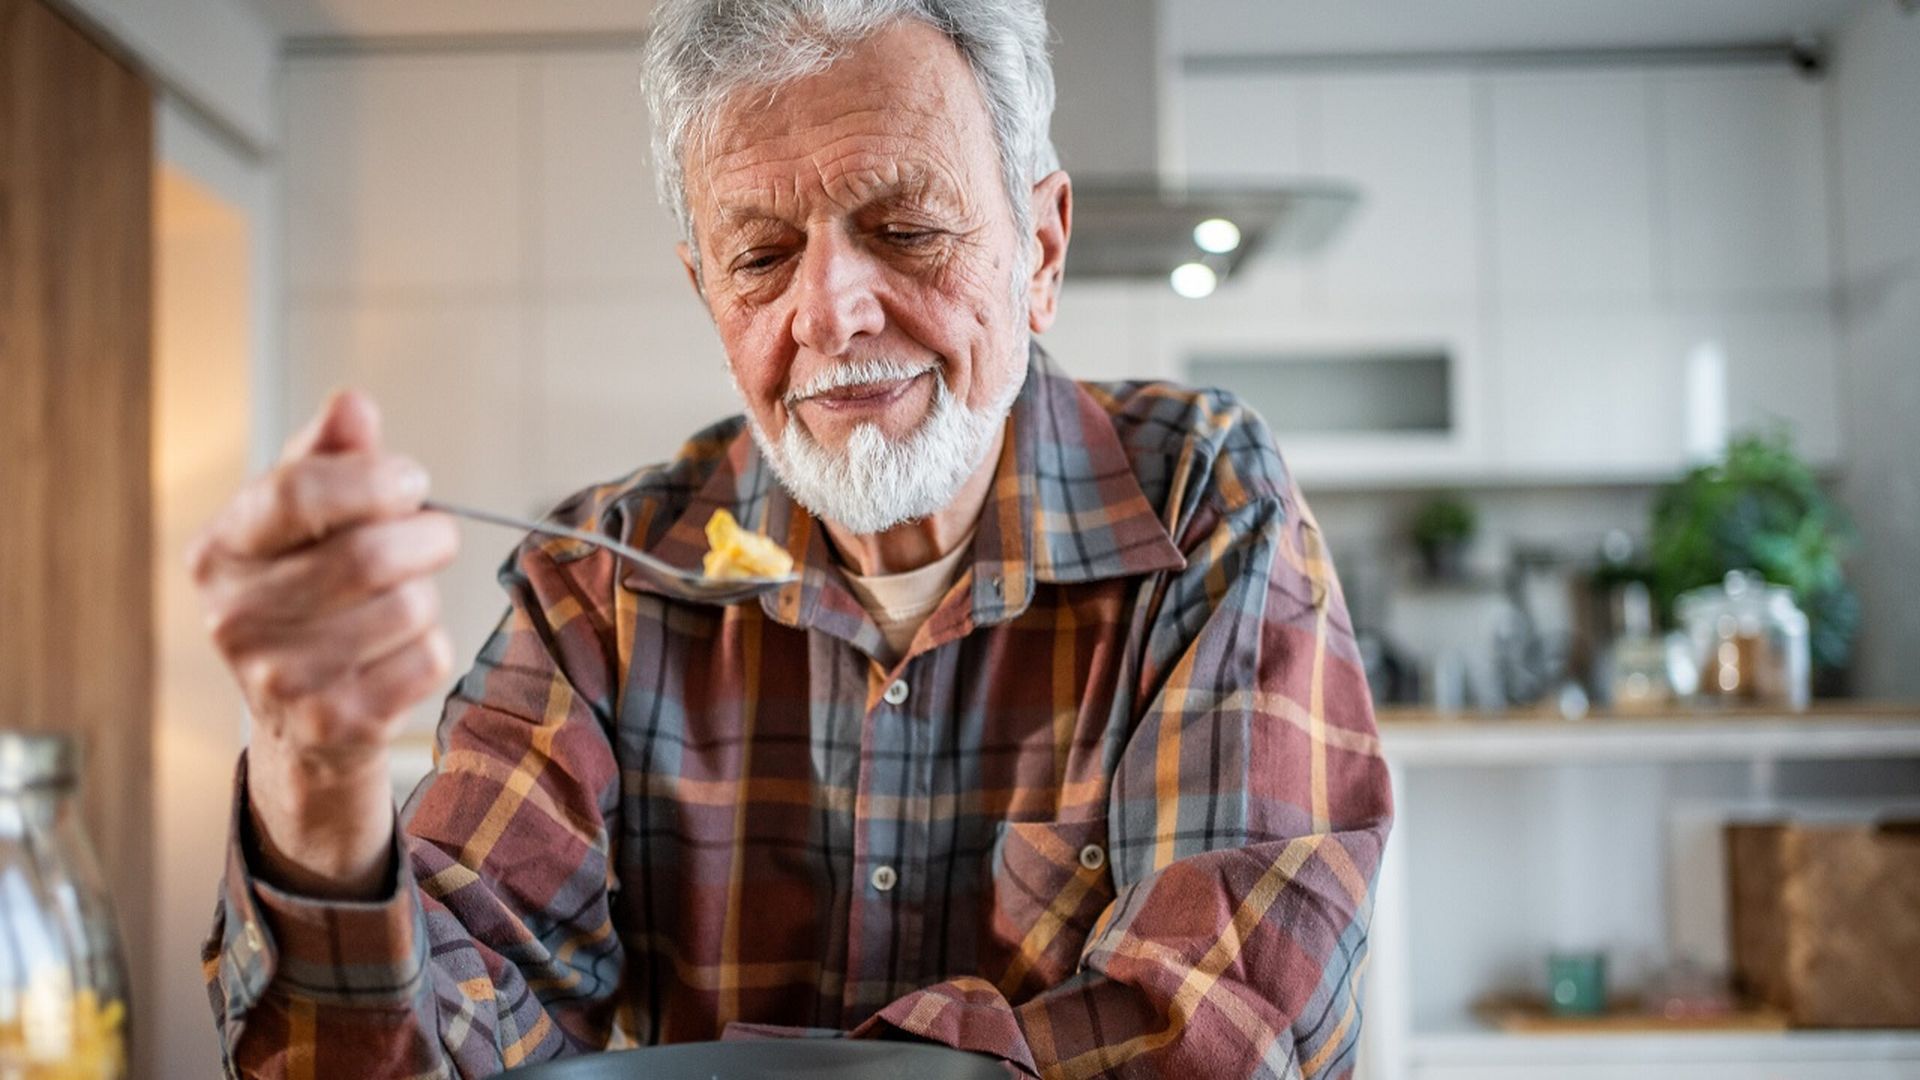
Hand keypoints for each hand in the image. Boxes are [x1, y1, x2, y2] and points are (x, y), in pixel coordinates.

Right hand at [189, 390, 458, 896]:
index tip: (410, 483)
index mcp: (222, 551)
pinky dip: (432, 647)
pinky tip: (398, 650)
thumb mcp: (305, 519)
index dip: (373, 480)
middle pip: (371, 555)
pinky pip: (427, 658)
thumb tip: (352, 405)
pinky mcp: (334, 723)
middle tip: (433, 537)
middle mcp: (237, 617)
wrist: (302, 717)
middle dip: (426, 537)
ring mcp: (281, 677)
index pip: (297, 491)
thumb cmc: (309, 595)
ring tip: (402, 600)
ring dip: (427, 596)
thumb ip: (329, 456)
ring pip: (409, 608)